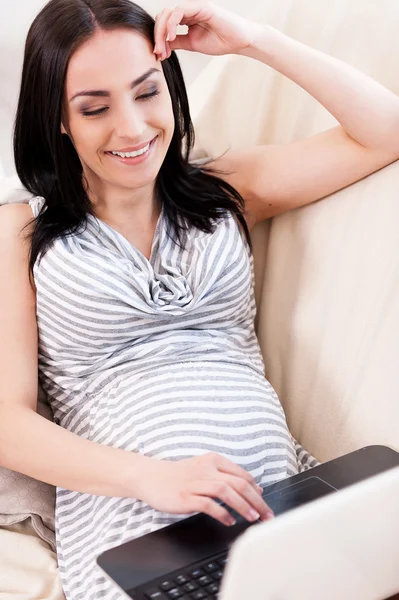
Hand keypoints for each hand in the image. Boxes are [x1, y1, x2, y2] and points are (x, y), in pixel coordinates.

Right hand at [135, 452, 273, 526]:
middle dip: (256, 500)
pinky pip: (208, 505)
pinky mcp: (186, 497)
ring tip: (252, 517)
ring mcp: (195, 483)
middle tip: (266, 515)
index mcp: (213, 460)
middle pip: (238, 483)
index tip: (264, 502)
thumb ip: (224, 475)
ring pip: (226, 492)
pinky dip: (222, 513)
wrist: (150, 477)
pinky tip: (229, 521)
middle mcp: (206, 469)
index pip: (242, 475)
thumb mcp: (202, 468)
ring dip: (243, 506)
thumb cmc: (178, 475)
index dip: (256, 489)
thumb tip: (250, 489)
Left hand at [153, 1, 260, 59]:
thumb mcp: (191, 44)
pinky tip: (171, 38)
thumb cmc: (219, 41)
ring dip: (161, 32)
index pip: (165, 24)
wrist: (238, 41)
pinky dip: (171, 25)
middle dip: (157, 36)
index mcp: (185, 18)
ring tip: (163, 48)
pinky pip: (178, 12)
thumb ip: (176, 42)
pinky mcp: (199, 6)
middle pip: (163, 18)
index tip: (159, 55)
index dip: (159, 39)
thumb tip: (161, 46)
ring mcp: (192, 7)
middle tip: (158, 53)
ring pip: (167, 14)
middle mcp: (187, 11)